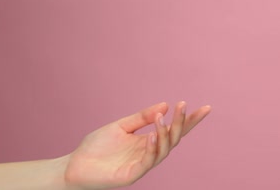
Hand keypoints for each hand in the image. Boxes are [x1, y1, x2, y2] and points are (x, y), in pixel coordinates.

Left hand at [63, 102, 210, 189]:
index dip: (190, 120)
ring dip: (167, 132)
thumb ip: (142, 117)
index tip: (206, 108)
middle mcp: (148, 154)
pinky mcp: (131, 175)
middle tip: (183, 106)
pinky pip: (147, 162)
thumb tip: (165, 105)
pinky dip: (152, 148)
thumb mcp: (120, 126)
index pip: (174, 130)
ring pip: (163, 150)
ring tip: (165, 117)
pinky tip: (153, 135)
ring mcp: (141, 165)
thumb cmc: (96, 148)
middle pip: (173, 138)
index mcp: (148, 142)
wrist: (73, 166)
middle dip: (181, 123)